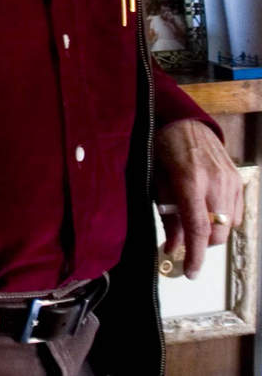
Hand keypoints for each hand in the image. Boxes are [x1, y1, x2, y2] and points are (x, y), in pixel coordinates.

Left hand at [154, 119, 241, 278]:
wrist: (184, 120)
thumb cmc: (162, 147)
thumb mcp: (154, 179)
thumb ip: (166, 215)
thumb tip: (172, 247)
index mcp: (190, 181)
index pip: (197, 228)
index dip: (195, 255)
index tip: (191, 272)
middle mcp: (216, 182)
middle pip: (217, 233)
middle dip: (202, 245)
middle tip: (184, 244)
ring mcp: (231, 181)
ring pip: (228, 226)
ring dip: (211, 232)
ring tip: (192, 221)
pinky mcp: (239, 180)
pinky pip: (236, 213)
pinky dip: (222, 220)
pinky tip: (206, 211)